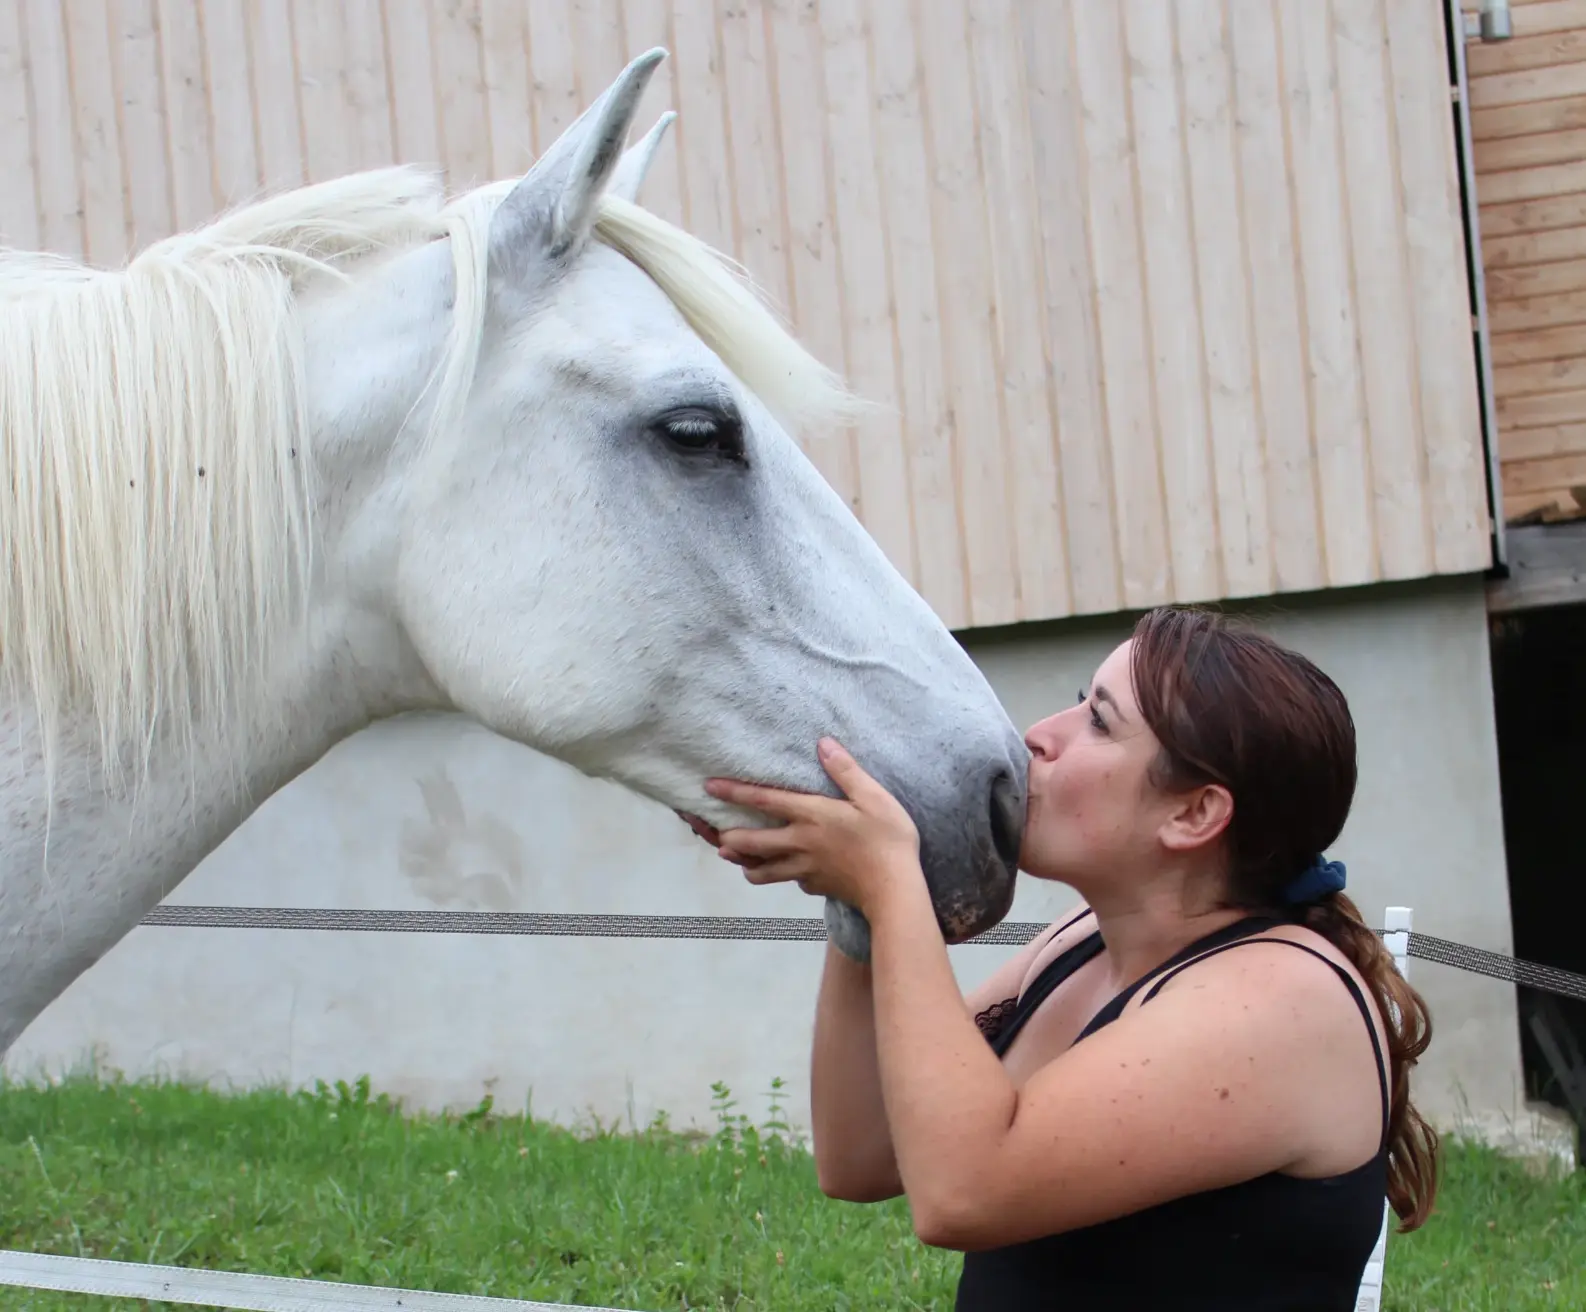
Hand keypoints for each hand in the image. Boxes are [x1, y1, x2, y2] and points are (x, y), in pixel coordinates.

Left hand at [705, 737, 922, 914]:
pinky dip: (780, 875)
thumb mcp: (873, 797)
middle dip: (728, 838)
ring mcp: (804, 869)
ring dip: (745, 864)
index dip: (734, 792)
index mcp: (811, 816)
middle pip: (750, 843)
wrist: (894, 889)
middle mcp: (799, 843)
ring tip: (735, 857)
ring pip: (761, 871)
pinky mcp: (814, 886)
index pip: (764, 800)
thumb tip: (823, 743)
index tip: (709, 787)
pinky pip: (788, 880)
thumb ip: (846, 770)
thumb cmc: (887, 839)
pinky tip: (785, 871)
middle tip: (714, 832)